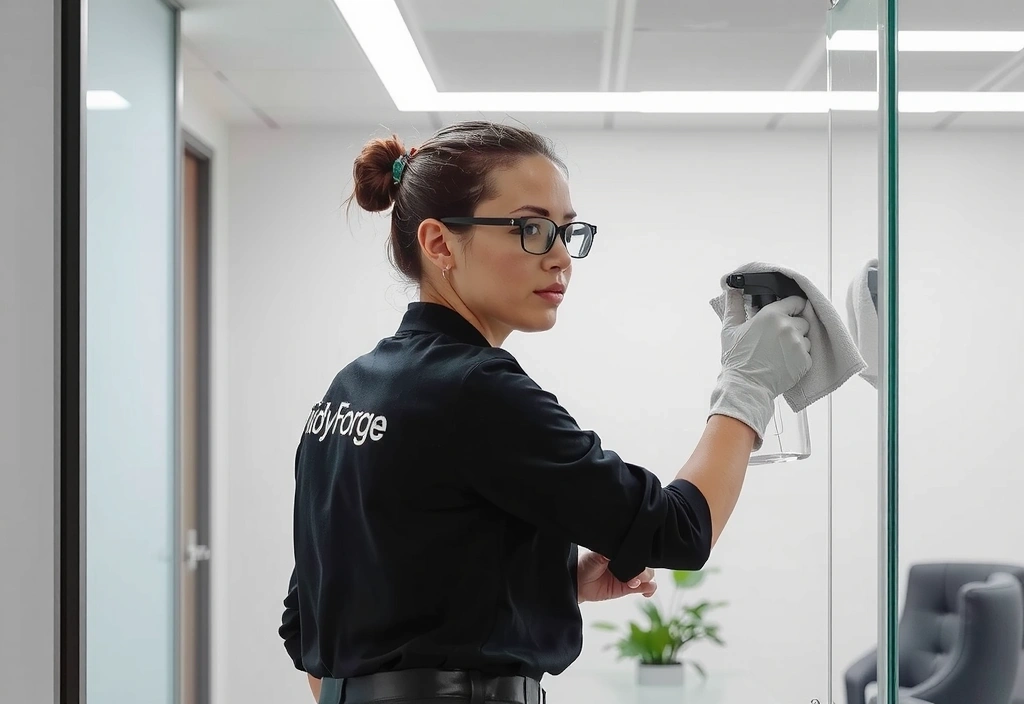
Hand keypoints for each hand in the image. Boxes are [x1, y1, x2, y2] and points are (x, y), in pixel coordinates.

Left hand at [577, 552, 656, 603]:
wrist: (577, 583)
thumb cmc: (585, 564)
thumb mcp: (597, 555)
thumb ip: (611, 553)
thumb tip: (623, 550)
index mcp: (621, 551)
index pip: (637, 551)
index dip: (640, 556)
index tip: (636, 562)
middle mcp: (627, 562)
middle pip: (645, 564)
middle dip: (643, 570)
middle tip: (632, 576)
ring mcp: (629, 575)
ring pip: (648, 576)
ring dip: (646, 580)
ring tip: (633, 583)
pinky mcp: (627, 588)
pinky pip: (645, 588)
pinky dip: (649, 589)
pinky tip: (646, 592)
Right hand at [709, 290, 811, 446]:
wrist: (746, 386)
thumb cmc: (737, 358)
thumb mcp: (730, 329)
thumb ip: (733, 305)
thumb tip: (732, 288)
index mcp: (772, 315)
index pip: (796, 301)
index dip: (792, 306)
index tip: (788, 312)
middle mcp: (789, 327)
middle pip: (803, 320)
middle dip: (793, 326)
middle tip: (777, 337)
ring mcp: (799, 344)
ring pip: (806, 337)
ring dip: (797, 342)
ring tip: (780, 352)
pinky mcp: (805, 361)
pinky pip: (808, 353)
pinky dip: (799, 357)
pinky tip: (784, 362)